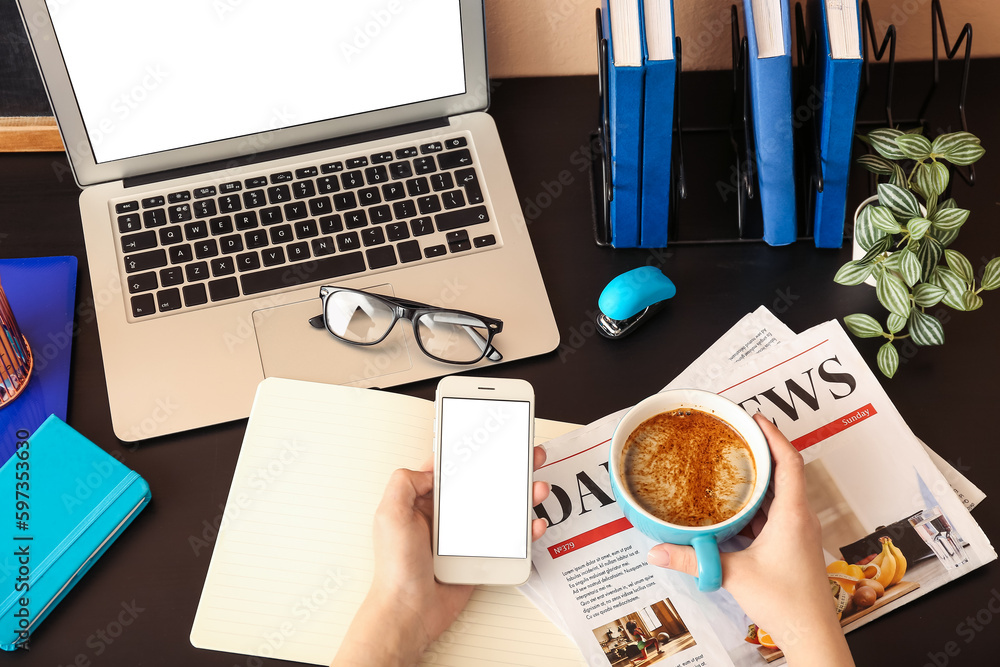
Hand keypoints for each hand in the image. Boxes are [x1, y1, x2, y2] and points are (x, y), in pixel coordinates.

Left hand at [332, 446, 550, 666]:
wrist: (409, 612)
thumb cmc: (395, 568)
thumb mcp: (389, 514)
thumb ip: (405, 482)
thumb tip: (430, 468)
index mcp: (424, 500)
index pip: (452, 468)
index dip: (472, 451)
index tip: (492, 438)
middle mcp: (446, 515)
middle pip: (483, 483)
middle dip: (507, 468)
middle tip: (527, 456)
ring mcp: (465, 535)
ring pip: (500, 507)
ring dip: (522, 495)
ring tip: (536, 488)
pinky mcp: (480, 554)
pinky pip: (507, 538)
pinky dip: (524, 530)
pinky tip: (533, 523)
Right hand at [646, 415, 853, 666]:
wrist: (811, 633)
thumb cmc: (786, 602)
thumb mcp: (733, 574)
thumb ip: (693, 559)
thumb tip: (658, 550)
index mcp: (792, 514)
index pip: (789, 461)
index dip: (774, 436)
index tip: (756, 419)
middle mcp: (799, 518)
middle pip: (785, 472)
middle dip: (762, 452)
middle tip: (737, 437)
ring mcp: (798, 532)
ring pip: (780, 494)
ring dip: (760, 479)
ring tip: (733, 466)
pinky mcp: (793, 546)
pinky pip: (777, 514)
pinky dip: (758, 504)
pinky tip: (737, 508)